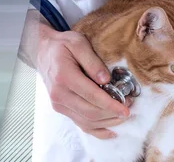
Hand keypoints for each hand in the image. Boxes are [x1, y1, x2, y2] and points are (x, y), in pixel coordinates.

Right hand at [36, 23, 130, 138]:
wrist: (43, 52)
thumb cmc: (62, 45)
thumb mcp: (78, 43)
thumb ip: (92, 61)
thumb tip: (106, 80)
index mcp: (64, 76)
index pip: (91, 96)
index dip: (111, 105)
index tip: (126, 108)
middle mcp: (59, 94)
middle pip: (90, 112)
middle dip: (112, 113)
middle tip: (129, 107)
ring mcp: (58, 104)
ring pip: (87, 121)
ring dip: (108, 122)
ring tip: (123, 115)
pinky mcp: (61, 109)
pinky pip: (80, 124)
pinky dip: (97, 130)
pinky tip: (111, 131)